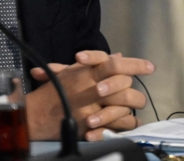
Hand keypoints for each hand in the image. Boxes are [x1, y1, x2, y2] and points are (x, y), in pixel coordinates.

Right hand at [25, 51, 154, 141]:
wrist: (33, 116)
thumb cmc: (52, 91)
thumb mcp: (71, 71)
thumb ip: (96, 63)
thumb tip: (118, 55)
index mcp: (87, 73)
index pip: (115, 64)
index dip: (135, 64)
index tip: (150, 67)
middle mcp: (90, 89)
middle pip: (124, 85)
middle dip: (132, 88)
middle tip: (135, 92)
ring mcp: (91, 109)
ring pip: (124, 106)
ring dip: (130, 107)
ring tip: (132, 107)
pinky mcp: (89, 127)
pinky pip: (117, 126)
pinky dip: (125, 124)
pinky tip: (128, 122)